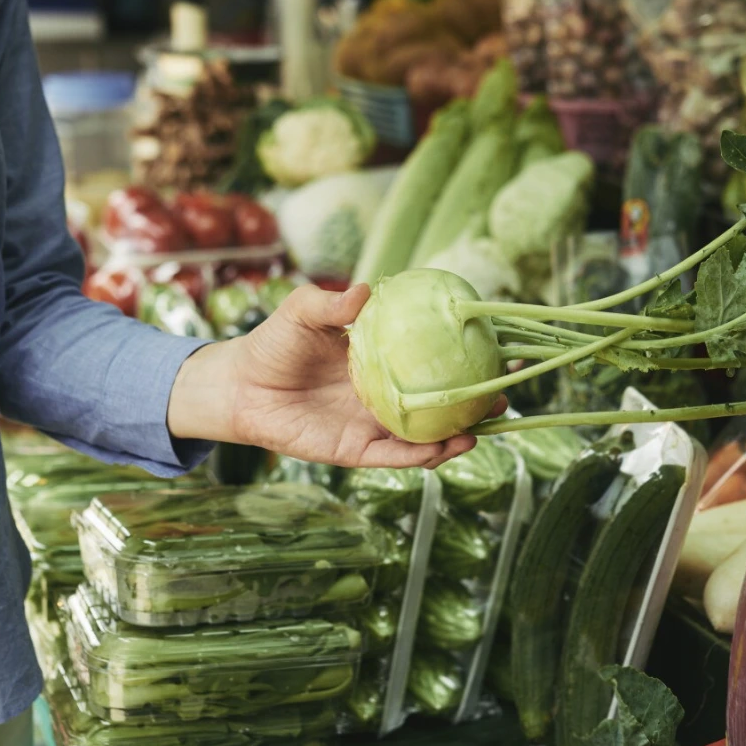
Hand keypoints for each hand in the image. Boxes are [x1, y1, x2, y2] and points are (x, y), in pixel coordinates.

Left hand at [168, 284, 498, 468]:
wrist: (238, 385)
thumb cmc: (273, 343)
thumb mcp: (303, 312)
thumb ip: (332, 303)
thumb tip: (366, 289)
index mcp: (381, 360)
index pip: (431, 357)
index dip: (464, 355)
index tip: (497, 347)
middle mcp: (384, 394)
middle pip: (440, 401)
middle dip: (476, 399)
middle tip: (506, 390)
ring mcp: (372, 424)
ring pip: (426, 434)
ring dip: (459, 432)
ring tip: (487, 423)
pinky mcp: (354, 451)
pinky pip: (394, 456)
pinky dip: (423, 455)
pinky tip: (448, 447)